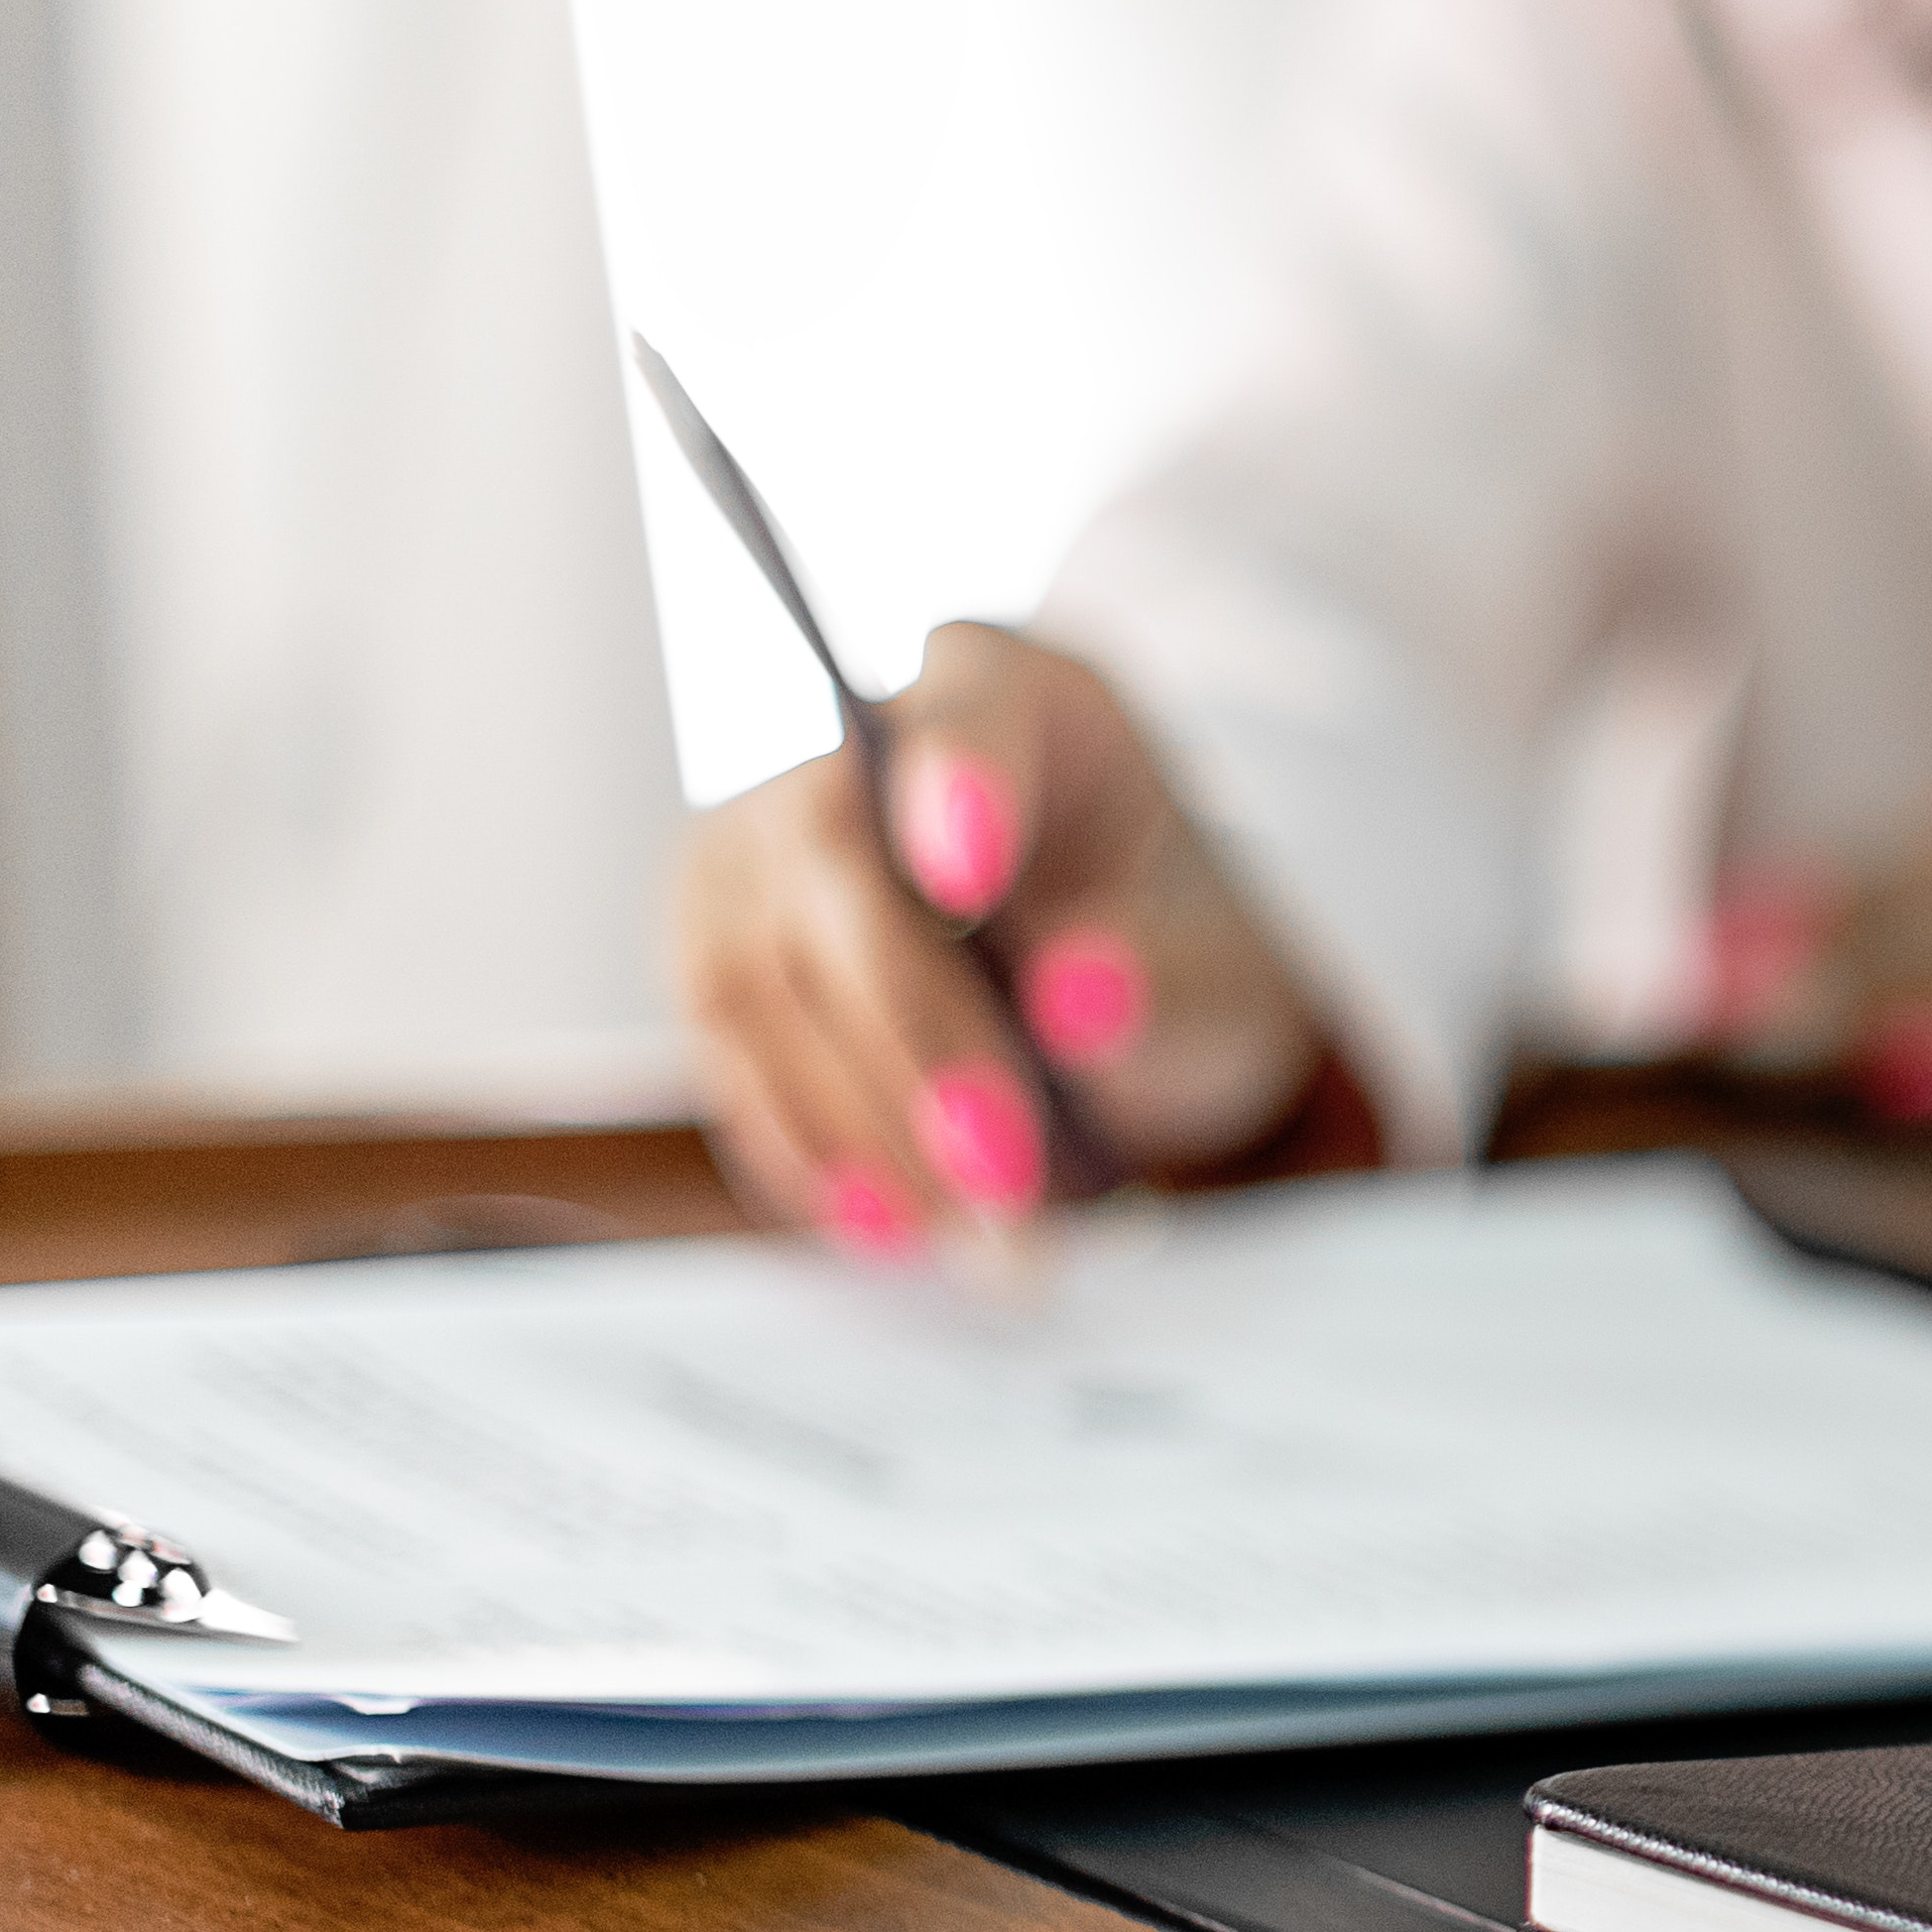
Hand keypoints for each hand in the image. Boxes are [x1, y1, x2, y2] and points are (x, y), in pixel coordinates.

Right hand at [672, 626, 1327, 1248]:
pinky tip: (891, 1225)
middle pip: (842, 877)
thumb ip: (1165, 979)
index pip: (966, 713)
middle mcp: (858, 747)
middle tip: (1012, 1178)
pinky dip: (809, 1149)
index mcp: (1010, 692)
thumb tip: (1082, 1005)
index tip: (971, 872)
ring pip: (762, 981)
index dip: (959, 785)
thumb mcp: (1217, 966)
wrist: (1101, 988)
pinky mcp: (714, 948)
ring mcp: (761, 845)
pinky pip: (728, 1053)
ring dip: (866, 1129)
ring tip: (982, 1240)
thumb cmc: (1167, 949)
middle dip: (921, 1043)